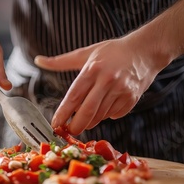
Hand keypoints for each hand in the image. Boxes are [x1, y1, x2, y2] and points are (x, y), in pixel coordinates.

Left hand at [35, 38, 166, 134]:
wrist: (145, 52)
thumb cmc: (112, 52)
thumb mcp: (85, 53)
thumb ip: (60, 61)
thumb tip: (37, 60)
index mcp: (93, 69)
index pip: (74, 96)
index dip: (63, 113)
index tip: (55, 124)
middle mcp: (107, 81)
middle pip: (87, 112)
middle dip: (76, 126)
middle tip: (69, 131)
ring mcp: (121, 91)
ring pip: (100, 116)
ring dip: (90, 120)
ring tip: (87, 116)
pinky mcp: (132, 99)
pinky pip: (113, 115)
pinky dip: (107, 115)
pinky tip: (107, 105)